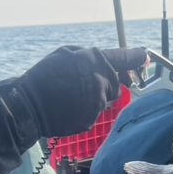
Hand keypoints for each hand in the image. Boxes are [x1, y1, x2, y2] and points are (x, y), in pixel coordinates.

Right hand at [17, 46, 145, 137]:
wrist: (29, 106)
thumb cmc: (43, 76)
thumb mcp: (65, 53)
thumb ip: (89, 56)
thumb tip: (107, 61)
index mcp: (95, 61)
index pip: (126, 58)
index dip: (136, 57)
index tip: (143, 57)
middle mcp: (102, 82)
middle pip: (115, 83)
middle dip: (105, 82)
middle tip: (83, 83)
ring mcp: (98, 103)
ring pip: (103, 99)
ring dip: (94, 97)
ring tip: (71, 95)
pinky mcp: (91, 120)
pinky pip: (93, 113)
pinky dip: (85, 111)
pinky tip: (68, 107)